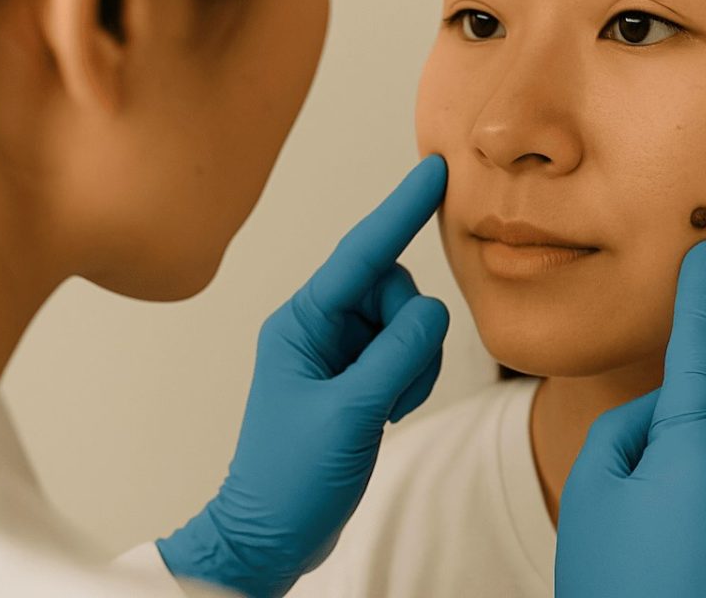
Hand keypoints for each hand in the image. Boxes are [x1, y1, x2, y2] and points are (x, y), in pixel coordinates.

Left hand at [157, 155, 449, 597]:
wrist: (270, 536)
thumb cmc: (289, 478)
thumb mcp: (349, 413)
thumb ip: (398, 354)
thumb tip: (434, 310)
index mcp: (302, 322)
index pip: (362, 252)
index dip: (401, 209)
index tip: (434, 169)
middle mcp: (321, 327)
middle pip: (394, 289)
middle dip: (410, 331)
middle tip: (394, 382)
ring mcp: (341, 353)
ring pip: (407, 322)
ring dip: (414, 362)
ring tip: (387, 408)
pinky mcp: (358, 378)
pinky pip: (407, 352)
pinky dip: (412, 378)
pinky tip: (390, 412)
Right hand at [556, 240, 705, 597]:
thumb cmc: (614, 581)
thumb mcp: (595, 488)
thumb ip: (631, 425)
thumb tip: (667, 414)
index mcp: (699, 444)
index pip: (699, 350)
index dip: (701, 297)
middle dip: (692, 407)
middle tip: (644, 466)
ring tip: (667, 524)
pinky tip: (699, 550)